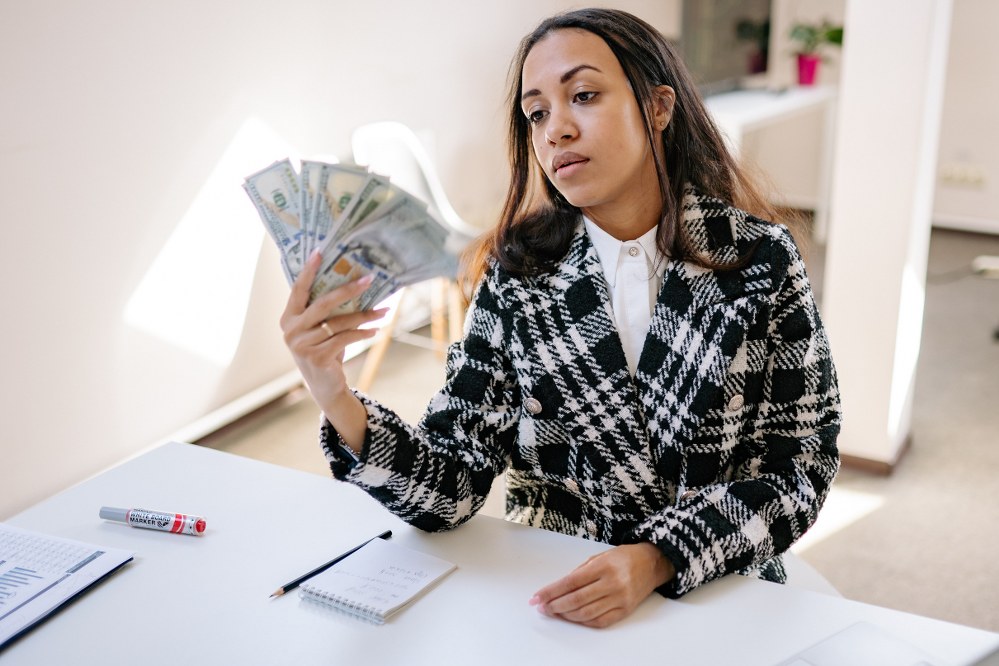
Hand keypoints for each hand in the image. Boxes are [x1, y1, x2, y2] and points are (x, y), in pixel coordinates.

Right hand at [280, 250, 387, 445]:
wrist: (323, 385)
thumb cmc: (324, 349)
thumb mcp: (319, 329)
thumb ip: (325, 311)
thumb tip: (354, 282)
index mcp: (288, 317)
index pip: (298, 289)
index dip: (308, 269)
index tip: (320, 250)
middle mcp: (291, 329)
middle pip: (323, 303)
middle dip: (348, 290)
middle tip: (368, 280)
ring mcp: (302, 344)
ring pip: (338, 322)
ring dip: (364, 315)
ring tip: (383, 310)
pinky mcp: (316, 356)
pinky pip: (344, 338)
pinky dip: (362, 333)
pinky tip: (374, 330)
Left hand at [529, 543, 674, 628]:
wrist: (651, 563)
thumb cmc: (623, 557)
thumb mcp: (600, 556)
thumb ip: (580, 572)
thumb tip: (558, 589)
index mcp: (603, 566)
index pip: (570, 582)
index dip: (551, 591)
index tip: (537, 597)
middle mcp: (612, 583)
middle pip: (576, 600)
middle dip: (555, 605)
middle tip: (542, 607)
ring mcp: (620, 598)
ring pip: (586, 613)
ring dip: (566, 615)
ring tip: (555, 612)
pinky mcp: (625, 610)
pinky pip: (601, 621)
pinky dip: (584, 622)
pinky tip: (573, 618)